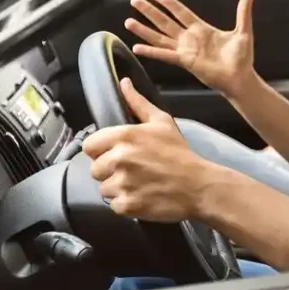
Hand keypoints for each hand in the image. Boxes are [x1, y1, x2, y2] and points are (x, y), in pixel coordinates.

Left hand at [82, 77, 209, 221]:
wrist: (199, 186)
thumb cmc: (180, 154)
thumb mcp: (162, 122)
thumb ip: (138, 103)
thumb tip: (124, 84)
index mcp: (124, 136)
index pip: (89, 146)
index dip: (101, 151)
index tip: (115, 154)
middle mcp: (119, 159)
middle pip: (95, 169)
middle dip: (110, 171)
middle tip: (132, 170)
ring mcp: (123, 183)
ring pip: (104, 188)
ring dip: (118, 188)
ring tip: (139, 183)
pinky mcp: (127, 205)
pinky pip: (115, 205)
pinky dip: (126, 204)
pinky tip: (142, 195)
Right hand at [125, 0, 254, 96]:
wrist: (240, 78)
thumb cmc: (242, 58)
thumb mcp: (243, 32)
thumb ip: (243, 13)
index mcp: (201, 29)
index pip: (181, 12)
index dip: (168, 3)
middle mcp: (190, 38)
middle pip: (165, 21)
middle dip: (150, 11)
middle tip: (135, 1)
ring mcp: (185, 50)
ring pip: (160, 37)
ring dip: (144, 29)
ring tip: (128, 21)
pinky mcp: (185, 62)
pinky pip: (164, 55)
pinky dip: (151, 52)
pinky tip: (137, 47)